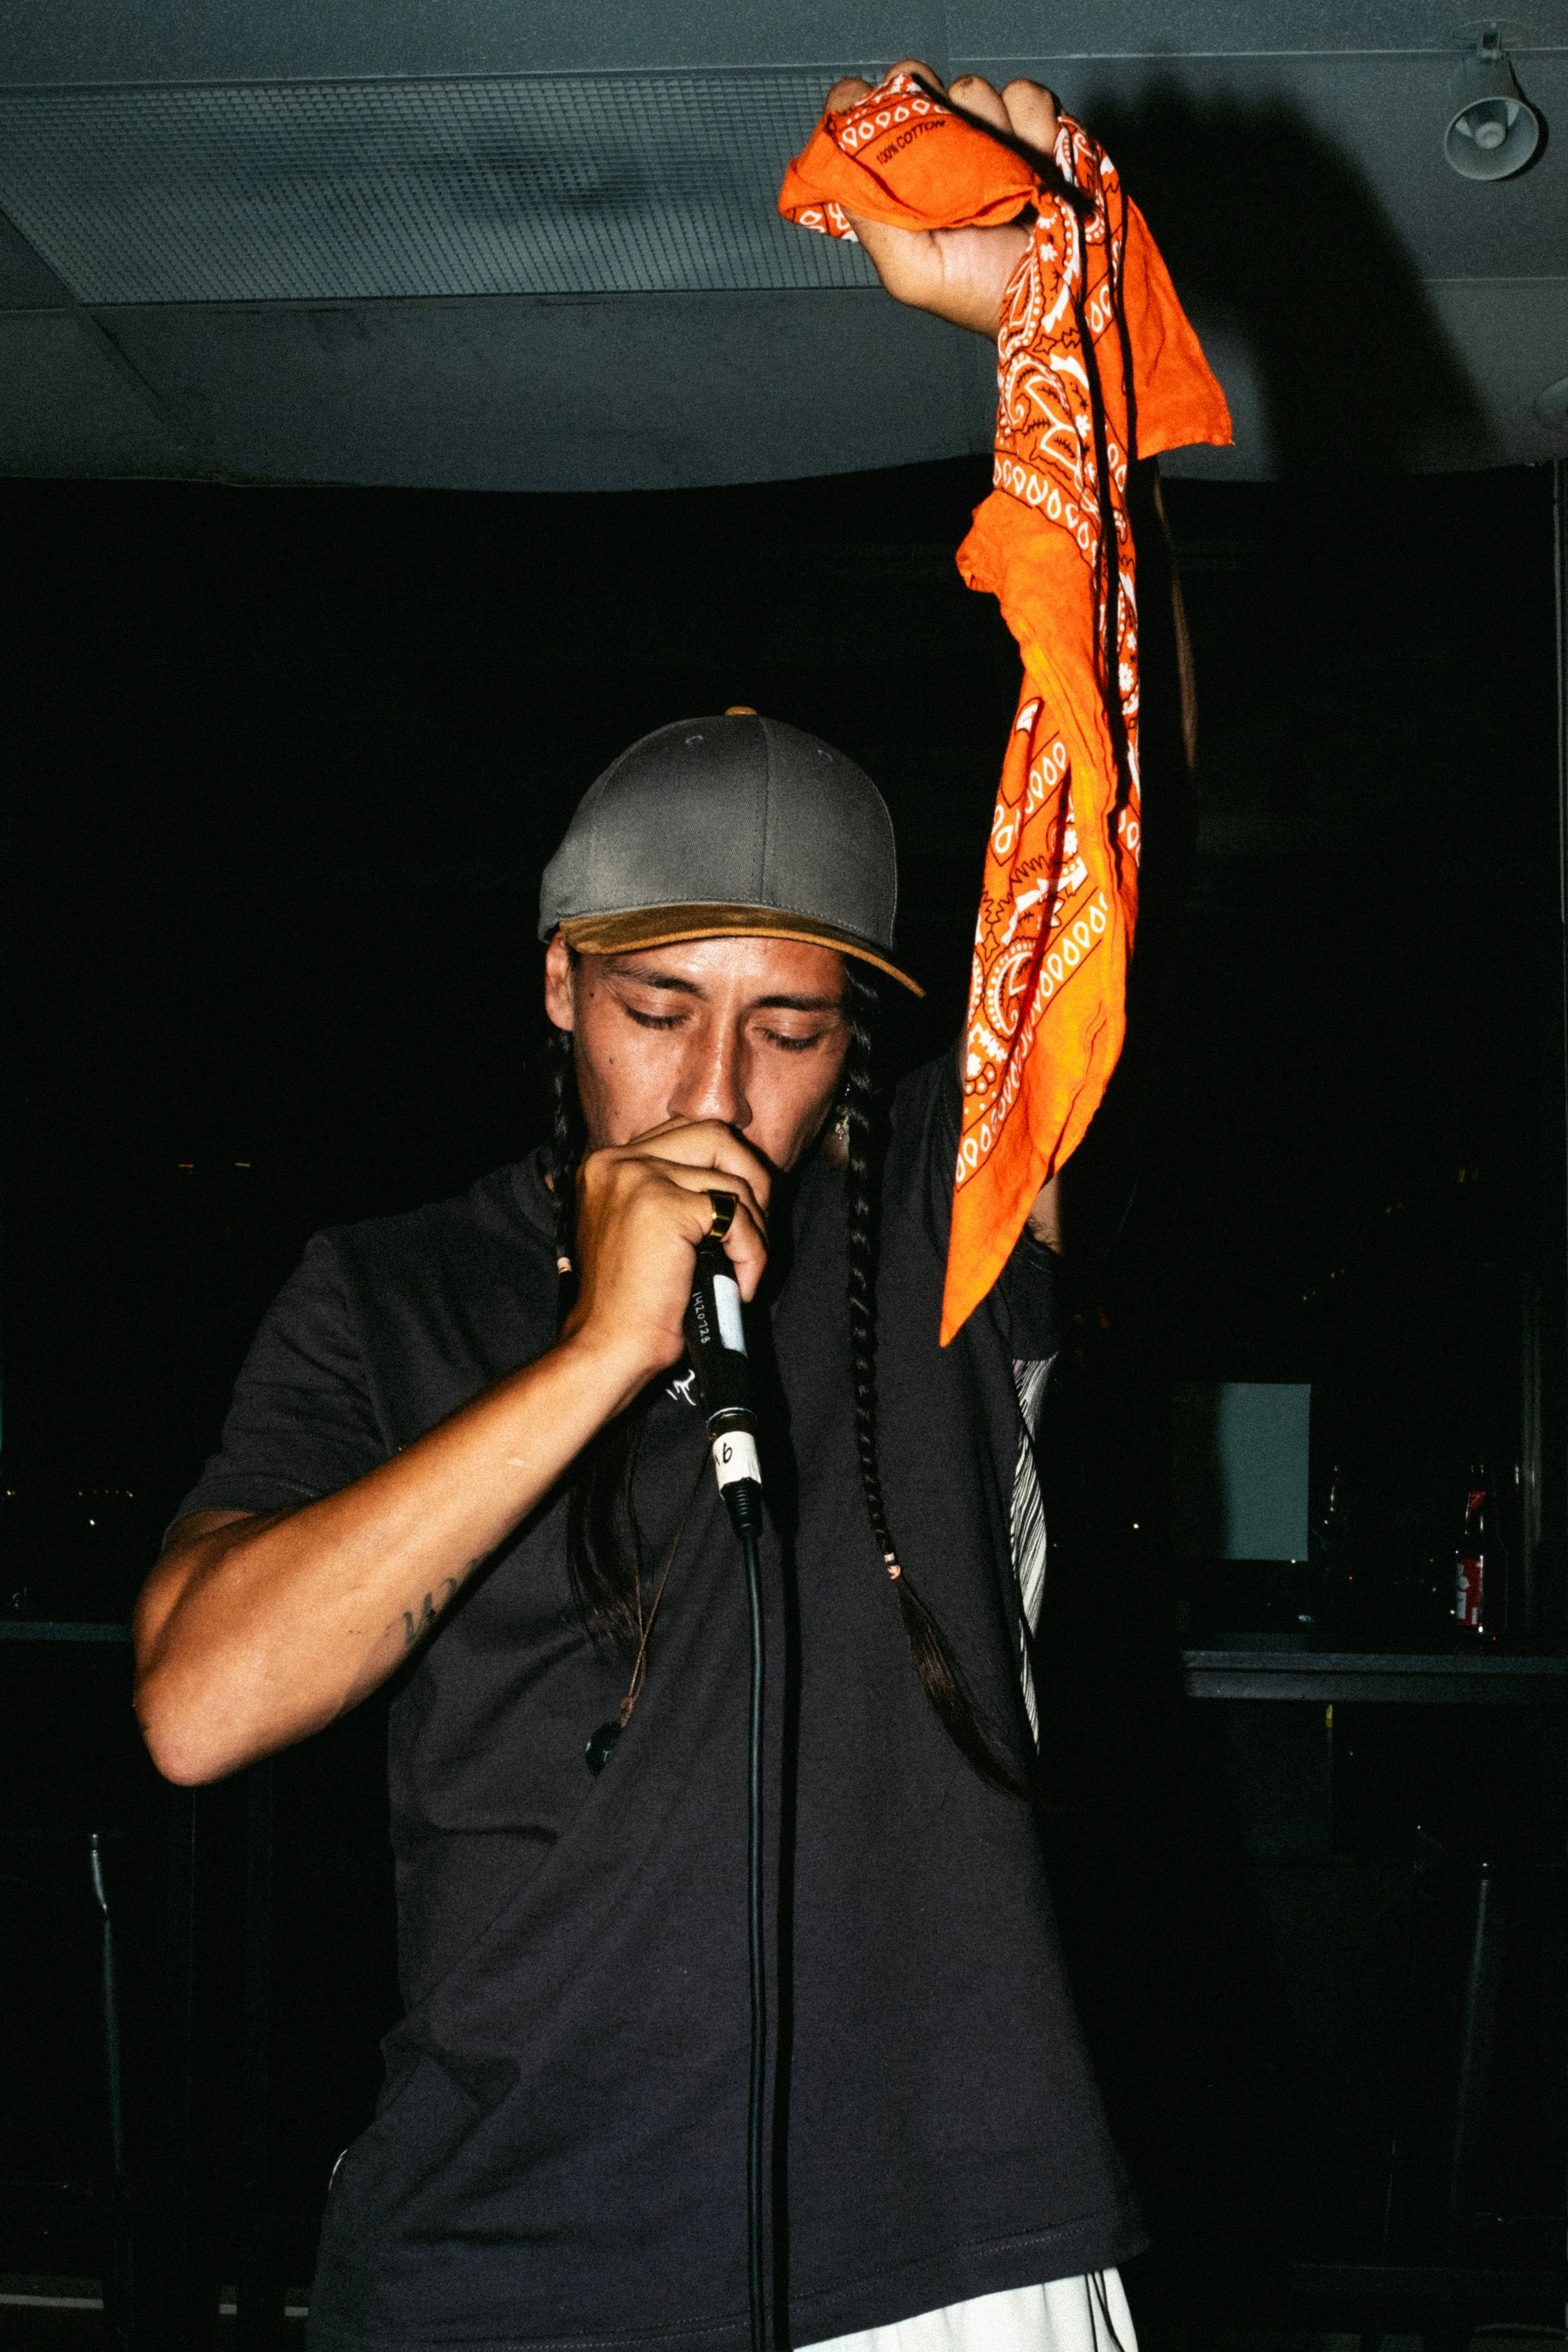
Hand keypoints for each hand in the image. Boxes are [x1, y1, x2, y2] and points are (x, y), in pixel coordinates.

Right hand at [563, 1120, 772, 1390]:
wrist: (607, 1347)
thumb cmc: (629, 1304)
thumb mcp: (641, 1231)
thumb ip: (671, 1193)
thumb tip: (735, 1180)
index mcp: (606, 1164)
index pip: (686, 1132)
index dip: (726, 1165)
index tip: (741, 1209)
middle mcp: (617, 1162)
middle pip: (714, 1134)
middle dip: (752, 1177)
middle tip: (757, 1227)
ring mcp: (639, 1180)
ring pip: (733, 1179)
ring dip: (756, 1227)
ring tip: (745, 1266)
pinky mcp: (665, 1208)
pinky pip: (737, 1217)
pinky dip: (753, 1253)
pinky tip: (741, 1284)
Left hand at [824, 64, 1058, 337]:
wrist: (1057, 298)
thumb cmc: (982, 295)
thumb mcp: (911, 272)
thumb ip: (870, 218)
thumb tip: (838, 163)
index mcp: (902, 184)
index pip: (866, 119)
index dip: (861, 106)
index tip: (865, 107)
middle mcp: (941, 152)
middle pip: (916, 84)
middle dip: (930, 110)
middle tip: (950, 160)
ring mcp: (987, 136)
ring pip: (972, 88)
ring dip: (988, 129)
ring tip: (1002, 182)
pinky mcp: (1034, 127)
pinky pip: (1026, 96)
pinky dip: (1034, 127)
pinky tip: (1034, 169)